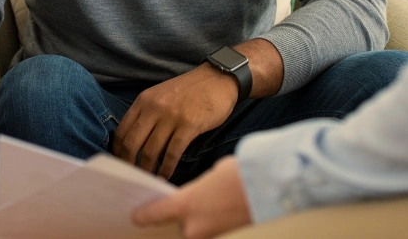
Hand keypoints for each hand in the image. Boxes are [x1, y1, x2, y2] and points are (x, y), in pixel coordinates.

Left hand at [113, 65, 238, 178]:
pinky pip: (172, 152)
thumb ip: (147, 114)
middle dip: (129, 164)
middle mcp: (153, 108)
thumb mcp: (160, 96)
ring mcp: (171, 116)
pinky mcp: (189, 125)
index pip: (122, 130)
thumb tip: (135, 142)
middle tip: (131, 178)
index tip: (120, 164)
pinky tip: (166, 176)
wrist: (216, 79)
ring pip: (151, 150)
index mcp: (143, 101)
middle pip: (132, 143)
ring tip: (148, 181)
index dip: (118, 151)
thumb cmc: (189, 92)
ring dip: (148, 170)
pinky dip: (167, 168)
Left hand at [132, 156, 251, 237]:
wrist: (273, 189)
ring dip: (198, 226)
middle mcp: (194, 227)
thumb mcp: (213, 175)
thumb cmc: (242, 175)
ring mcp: (212, 237)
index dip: (143, 216)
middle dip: (180, 221)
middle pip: (177, 228)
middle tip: (182, 211)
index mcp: (185, 204)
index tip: (134, 218)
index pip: (154, 213)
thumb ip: (198, 189)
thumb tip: (199, 196)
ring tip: (208, 210)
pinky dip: (212, 228)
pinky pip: (212, 234)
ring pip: (195, 234)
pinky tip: (218, 215)